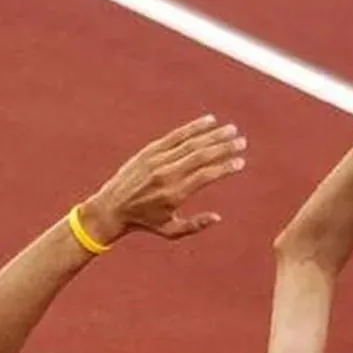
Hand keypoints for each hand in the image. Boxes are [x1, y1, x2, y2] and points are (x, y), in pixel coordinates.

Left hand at [82, 115, 245, 241]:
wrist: (111, 208)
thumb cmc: (144, 222)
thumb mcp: (170, 231)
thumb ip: (195, 225)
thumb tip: (218, 217)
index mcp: (174, 195)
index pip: (206, 176)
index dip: (225, 168)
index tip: (240, 162)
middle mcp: (166, 176)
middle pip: (201, 156)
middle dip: (224, 147)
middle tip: (242, 142)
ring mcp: (156, 161)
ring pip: (190, 143)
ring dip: (213, 134)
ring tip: (232, 130)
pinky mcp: (148, 152)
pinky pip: (175, 136)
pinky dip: (193, 127)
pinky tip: (210, 121)